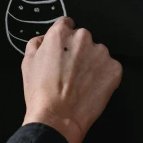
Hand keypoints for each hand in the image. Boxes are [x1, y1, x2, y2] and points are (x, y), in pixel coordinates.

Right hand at [21, 17, 121, 142]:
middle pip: (83, 38)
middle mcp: (83, 37)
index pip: (66, 24)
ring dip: (92, 62)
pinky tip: (92, 89)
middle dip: (78, 51)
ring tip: (81, 82)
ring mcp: (101, 53)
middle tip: (70, 71)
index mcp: (61, 33)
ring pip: (97, 53)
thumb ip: (37, 43)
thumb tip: (44, 38)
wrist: (57, 118)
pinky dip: (104, 76)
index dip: (63, 39)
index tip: (64, 51)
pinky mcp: (114, 69)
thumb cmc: (40, 92)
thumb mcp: (27, 62)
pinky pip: (110, 68)